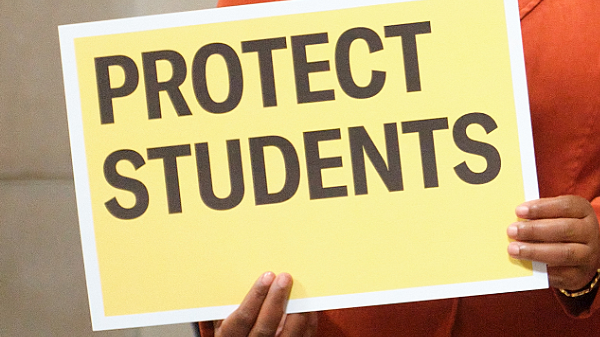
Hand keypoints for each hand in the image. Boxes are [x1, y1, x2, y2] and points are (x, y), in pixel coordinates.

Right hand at [200, 272, 317, 336]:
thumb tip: (253, 272)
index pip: (242, 318)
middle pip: (264, 327)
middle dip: (275, 300)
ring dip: (295, 312)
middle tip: (285, 277)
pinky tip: (308, 308)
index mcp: (230, 335)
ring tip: (300, 292)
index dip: (255, 297)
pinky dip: (307, 323)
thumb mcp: (225, 316)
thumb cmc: (236, 326)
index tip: (267, 276)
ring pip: (286, 336)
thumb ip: (235, 301)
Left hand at [507, 195, 599, 289]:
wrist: (581, 255)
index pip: (565, 206)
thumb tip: (515, 220)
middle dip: (534, 230)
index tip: (519, 211)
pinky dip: (541, 269)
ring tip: (513, 249)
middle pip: (564, 229)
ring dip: (535, 251)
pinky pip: (560, 274)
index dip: (541, 208)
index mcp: (582, 211)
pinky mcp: (579, 275)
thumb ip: (539, 216)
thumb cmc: (560, 229)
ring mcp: (587, 255)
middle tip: (511, 231)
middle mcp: (589, 232)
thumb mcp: (555, 216)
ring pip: (564, 253)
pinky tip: (525, 265)